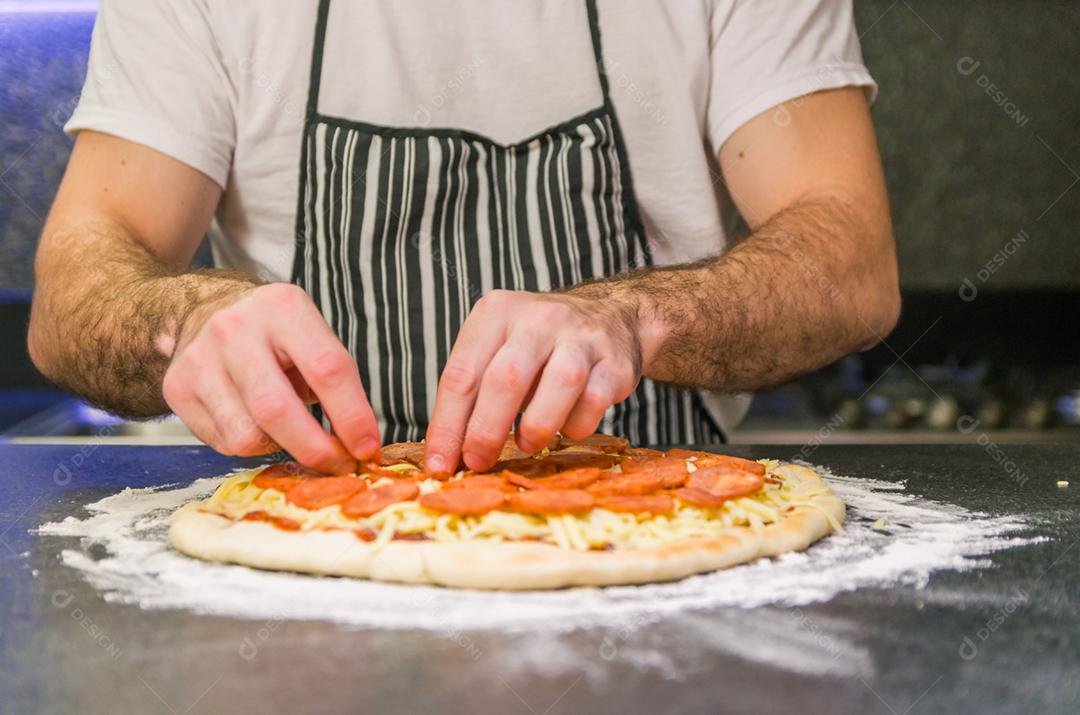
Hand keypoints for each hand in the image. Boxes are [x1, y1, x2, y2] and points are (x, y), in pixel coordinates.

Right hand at [162, 283, 379, 472]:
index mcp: (283, 308)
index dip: (352, 417)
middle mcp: (235, 329)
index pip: (327, 369)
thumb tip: (359, 443)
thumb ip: (335, 381)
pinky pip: (224, 441)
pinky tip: (256, 424)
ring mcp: (199, 359)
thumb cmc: (273, 335)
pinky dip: (250, 446)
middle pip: (278, 409)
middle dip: (315, 450)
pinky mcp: (176, 388)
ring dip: (279, 447)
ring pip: (247, 435)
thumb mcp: (310, 336)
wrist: (201, 311)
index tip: (367, 448)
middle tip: (338, 465)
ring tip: (289, 432)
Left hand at [424, 289, 642, 471]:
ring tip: (528, 444)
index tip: (440, 464)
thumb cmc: (540, 348)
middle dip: (487, 430)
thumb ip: (472, 396)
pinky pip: (594, 401)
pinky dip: (575, 426)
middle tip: (478, 462)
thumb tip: (446, 456)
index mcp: (496, 313)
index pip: (462, 374)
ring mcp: (581, 336)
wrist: (610, 319)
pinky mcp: (615, 360)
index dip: (447, 426)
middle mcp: (538, 318)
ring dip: (537, 427)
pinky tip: (565, 427)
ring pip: (558, 384)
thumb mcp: (499, 352)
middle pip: (506, 377)